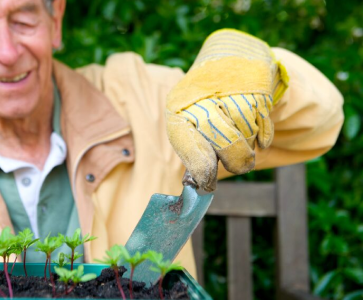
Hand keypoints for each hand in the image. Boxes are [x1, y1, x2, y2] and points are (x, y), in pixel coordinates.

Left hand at [166, 29, 288, 191]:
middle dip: (231, 160)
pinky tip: (258, 133)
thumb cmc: (206, 101)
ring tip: (242, 141)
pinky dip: (263, 136)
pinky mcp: (258, 88)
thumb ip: (194, 149)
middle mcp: (202, 96)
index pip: (186, 140)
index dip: (199, 165)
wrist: (232, 55)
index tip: (207, 182)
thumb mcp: (189, 118)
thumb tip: (200, 183)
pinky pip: (263, 125)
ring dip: (247, 146)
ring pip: (244, 133)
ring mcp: (231, 90)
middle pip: (221, 138)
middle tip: (235, 167)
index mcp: (178, 106)